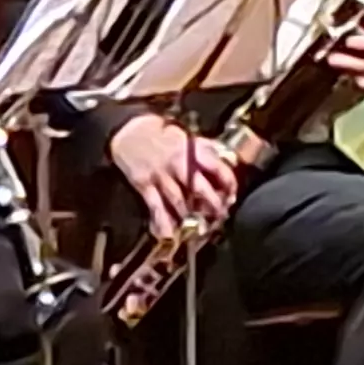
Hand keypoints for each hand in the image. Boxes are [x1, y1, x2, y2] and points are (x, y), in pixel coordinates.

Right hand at [111, 115, 240, 234]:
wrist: (131, 131)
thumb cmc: (163, 134)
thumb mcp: (190, 137)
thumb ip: (207, 151)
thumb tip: (225, 162)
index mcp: (194, 151)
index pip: (219, 169)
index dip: (229, 184)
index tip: (232, 196)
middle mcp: (179, 164)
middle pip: (200, 189)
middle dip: (212, 205)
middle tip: (220, 216)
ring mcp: (161, 175)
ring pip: (179, 201)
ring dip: (190, 217)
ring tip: (200, 228)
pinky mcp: (144, 184)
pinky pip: (155, 206)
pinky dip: (162, 221)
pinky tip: (169, 233)